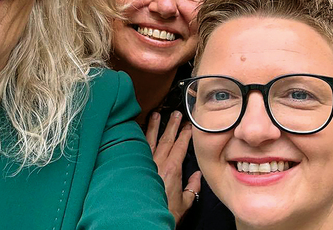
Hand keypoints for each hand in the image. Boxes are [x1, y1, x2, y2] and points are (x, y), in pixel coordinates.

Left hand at [147, 111, 201, 225]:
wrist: (143, 219)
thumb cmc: (164, 212)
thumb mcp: (185, 203)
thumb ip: (192, 187)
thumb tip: (197, 176)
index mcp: (172, 169)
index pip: (180, 146)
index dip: (185, 134)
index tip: (189, 125)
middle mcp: (158, 164)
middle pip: (166, 139)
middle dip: (172, 125)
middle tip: (176, 113)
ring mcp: (145, 165)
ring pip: (150, 141)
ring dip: (154, 127)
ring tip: (155, 115)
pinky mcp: (135, 169)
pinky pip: (138, 150)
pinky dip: (139, 139)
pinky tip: (138, 132)